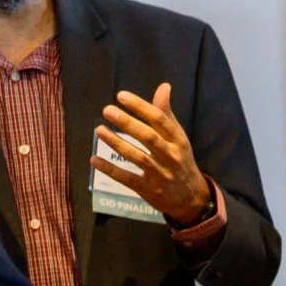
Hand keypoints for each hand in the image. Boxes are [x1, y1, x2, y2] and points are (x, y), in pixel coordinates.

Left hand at [94, 83, 214, 225]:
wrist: (191, 198)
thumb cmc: (180, 161)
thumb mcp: (178, 138)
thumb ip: (166, 114)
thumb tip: (164, 86)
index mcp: (178, 141)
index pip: (160, 120)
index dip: (140, 107)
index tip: (121, 96)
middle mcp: (171, 156)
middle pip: (149, 137)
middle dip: (128, 123)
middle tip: (107, 110)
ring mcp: (160, 174)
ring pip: (137, 157)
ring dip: (117, 143)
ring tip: (99, 130)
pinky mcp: (149, 190)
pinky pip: (128, 178)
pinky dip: (111, 170)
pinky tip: (94, 160)